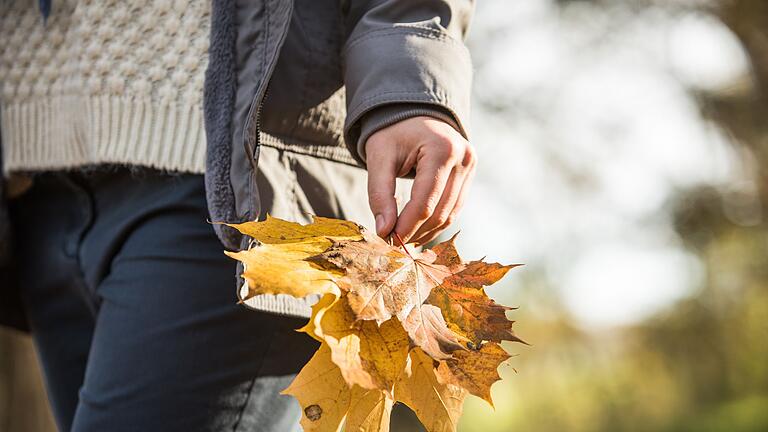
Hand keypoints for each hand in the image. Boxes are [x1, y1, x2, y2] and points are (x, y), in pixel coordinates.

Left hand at [365, 116, 476, 245]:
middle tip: (392, 244)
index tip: (388, 240)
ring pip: (450, 214)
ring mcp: (471, 167)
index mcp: (442, 149)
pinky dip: (435, 222)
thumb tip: (384, 231)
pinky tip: (416, 229)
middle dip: (415, 232)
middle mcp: (463, 158)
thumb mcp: (379, 157)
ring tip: (403, 239)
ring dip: (426, 232)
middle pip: (440, 211)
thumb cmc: (393, 132)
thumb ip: (380, 193)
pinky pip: (454, 207)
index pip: (425, 202)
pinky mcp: (470, 174)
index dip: (406, 226)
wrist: (413, 112)